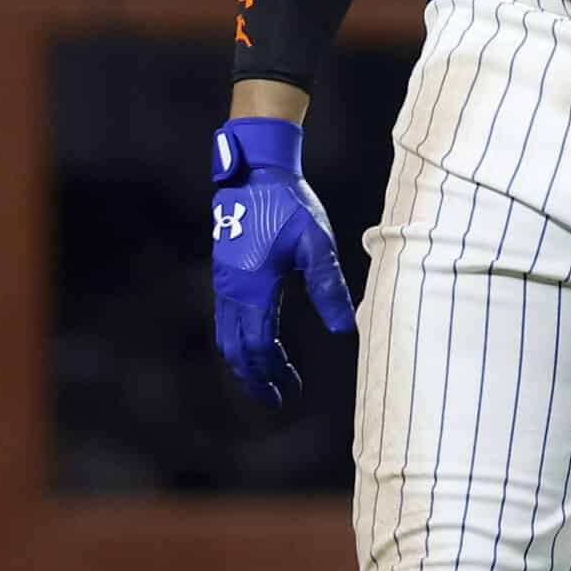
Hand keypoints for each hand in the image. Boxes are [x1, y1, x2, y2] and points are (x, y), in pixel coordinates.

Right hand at [209, 118, 354, 407]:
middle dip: (254, 377)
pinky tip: (254, 341)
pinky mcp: (224, 271)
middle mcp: (232, 289)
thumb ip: (329, 287)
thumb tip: (345, 330)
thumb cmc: (290, 205)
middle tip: (274, 398)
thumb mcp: (316, 244)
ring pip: (225, 336)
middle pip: (236, 350)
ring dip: (243, 362)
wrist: (256, 172)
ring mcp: (224, 281)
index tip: (290, 390)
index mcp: (255, 288)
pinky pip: (224, 318)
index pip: (260, 346)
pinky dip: (236, 341)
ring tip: (263, 377)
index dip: (274, 372)